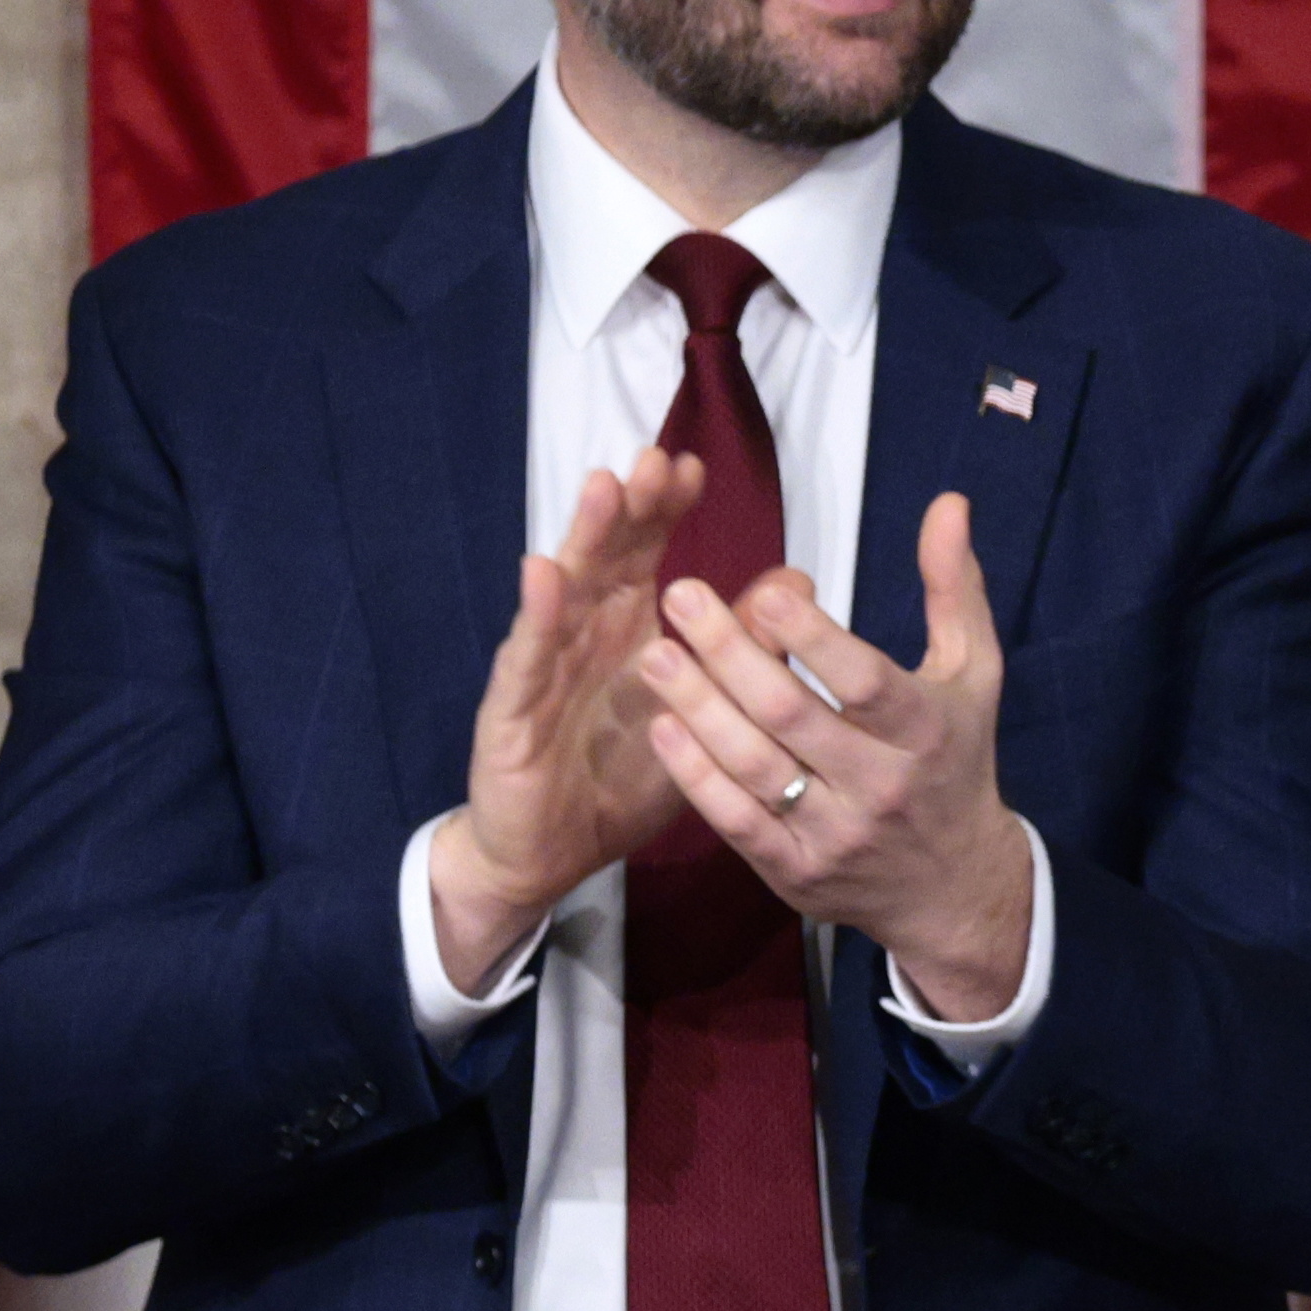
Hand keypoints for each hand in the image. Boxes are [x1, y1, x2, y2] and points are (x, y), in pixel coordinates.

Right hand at [432, 448, 712, 994]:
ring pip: (564, 593)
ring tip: (604, 486)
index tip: (693, 468)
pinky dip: (536, 616)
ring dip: (584, 538)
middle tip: (654, 456)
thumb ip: (739, 650)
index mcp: (622, 631)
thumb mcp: (695, 715)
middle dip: (629, 506)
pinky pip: (526, 659)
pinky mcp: (513, 712)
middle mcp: (579, 637)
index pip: (644, 555)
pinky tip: (543, 572)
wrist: (549, 854)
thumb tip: (797, 584)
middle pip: (605, 558)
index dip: (663, 511)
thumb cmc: (617, 779)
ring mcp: (542, 669)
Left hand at [631, 489, 1033, 1021]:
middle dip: (729, 653)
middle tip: (680, 596)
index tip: (766, 590)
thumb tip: (948, 502)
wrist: (952, 886)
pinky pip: (737, 823)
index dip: (813, 637)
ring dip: (697, 707)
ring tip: (654, 653)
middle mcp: (882, 787)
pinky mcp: (798, 873)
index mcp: (926, 730)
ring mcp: (837, 835)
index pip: (863, 680)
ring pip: (754, 767)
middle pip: (792, 715)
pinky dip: (695, 776)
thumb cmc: (954, 759)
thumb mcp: (973, 672)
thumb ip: (953, 588)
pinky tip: (661, 728)